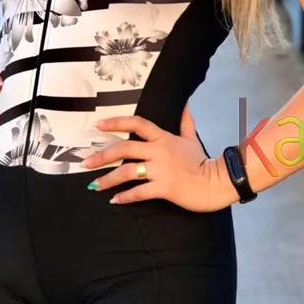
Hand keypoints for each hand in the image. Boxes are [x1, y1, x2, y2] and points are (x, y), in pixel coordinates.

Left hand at [81, 115, 238, 211]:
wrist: (217, 182)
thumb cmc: (202, 161)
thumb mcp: (191, 138)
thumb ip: (185, 121)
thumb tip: (185, 103)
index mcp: (163, 138)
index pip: (137, 124)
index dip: (116, 122)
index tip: (98, 125)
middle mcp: (159, 151)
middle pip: (124, 148)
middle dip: (102, 155)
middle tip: (86, 162)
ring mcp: (161, 170)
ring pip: (127, 172)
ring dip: (108, 179)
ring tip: (94, 185)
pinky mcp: (164, 188)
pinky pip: (139, 192)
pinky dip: (125, 197)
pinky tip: (114, 200)